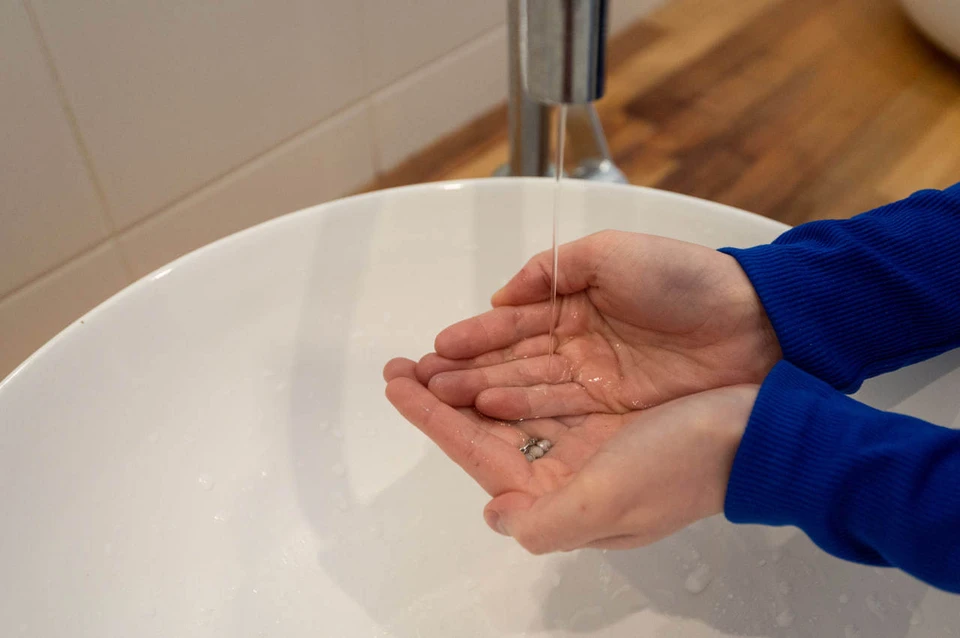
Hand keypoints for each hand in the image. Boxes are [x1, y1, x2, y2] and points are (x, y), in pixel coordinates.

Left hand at [385, 357, 756, 552]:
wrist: (756, 430)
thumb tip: (495, 514)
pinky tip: (495, 354)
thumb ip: (546, 522)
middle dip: (442, 395)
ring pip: (510, 404)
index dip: (432, 417)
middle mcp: (567, 468)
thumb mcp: (610, 501)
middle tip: (403, 362)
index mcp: (560, 493)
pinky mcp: (608, 408)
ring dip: (471, 378)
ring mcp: (586, 437)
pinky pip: (545, 386)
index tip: (396, 383)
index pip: (477, 451)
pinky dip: (513, 370)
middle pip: (486, 428)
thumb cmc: (684, 463)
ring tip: (436, 354)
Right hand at [416, 230, 778, 419]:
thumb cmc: (684, 278)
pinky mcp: (614, 408)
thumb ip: (553, 270)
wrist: (754, 321)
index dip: (475, 336)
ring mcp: (594, 379)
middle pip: (512, 361)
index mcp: (575, 304)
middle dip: (466, 370)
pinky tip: (489, 409)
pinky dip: (523, 408)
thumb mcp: (611, 253)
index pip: (514, 324)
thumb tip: (502, 295)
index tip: (435, 348)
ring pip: (527, 387)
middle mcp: (577, 345)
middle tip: (420, 382)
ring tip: (441, 398)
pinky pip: (559, 408)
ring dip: (483, 392)